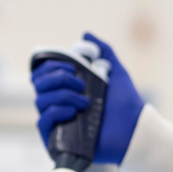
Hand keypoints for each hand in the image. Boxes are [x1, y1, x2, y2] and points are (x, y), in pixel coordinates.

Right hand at [31, 32, 143, 164]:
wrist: (134, 131)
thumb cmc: (126, 104)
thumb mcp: (116, 72)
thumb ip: (104, 51)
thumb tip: (85, 33)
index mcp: (68, 88)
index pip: (43, 74)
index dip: (51, 66)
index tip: (72, 67)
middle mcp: (59, 103)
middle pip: (38, 84)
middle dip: (57, 78)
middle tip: (80, 83)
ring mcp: (57, 121)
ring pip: (40, 101)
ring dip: (62, 95)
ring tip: (84, 101)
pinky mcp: (57, 138)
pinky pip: (42, 121)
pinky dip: (56, 111)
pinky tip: (73, 111)